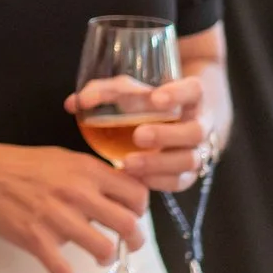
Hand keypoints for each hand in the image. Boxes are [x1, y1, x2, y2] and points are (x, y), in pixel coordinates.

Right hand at [0, 138, 147, 272]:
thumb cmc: (22, 165)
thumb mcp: (64, 157)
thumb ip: (93, 173)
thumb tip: (121, 191)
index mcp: (87, 170)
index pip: (136, 193)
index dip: (140, 208)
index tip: (134, 214)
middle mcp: (77, 194)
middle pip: (128, 224)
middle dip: (135, 239)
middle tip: (129, 243)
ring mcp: (57, 220)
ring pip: (104, 249)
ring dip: (109, 258)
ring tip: (101, 256)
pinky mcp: (37, 241)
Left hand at [66, 75, 208, 191]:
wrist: (174, 121)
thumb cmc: (147, 102)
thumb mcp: (129, 90)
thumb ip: (102, 93)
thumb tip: (74, 103)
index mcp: (190, 97)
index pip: (194, 90)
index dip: (178, 94)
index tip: (156, 99)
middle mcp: (199, 124)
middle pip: (194, 131)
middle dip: (166, 135)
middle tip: (139, 136)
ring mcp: (197, 150)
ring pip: (189, 160)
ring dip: (159, 164)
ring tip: (128, 163)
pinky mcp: (187, 173)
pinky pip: (180, 182)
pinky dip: (158, 181)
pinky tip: (135, 178)